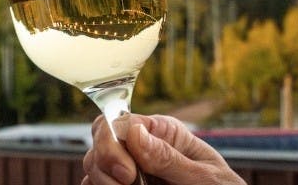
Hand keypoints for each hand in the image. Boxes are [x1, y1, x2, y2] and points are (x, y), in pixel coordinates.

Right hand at [81, 114, 245, 184]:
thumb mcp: (204, 176)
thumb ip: (169, 157)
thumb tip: (135, 132)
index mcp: (162, 132)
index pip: (119, 119)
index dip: (112, 142)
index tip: (127, 173)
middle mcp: (141, 146)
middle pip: (99, 138)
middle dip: (103, 162)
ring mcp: (129, 168)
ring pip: (93, 163)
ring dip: (100, 179)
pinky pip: (93, 182)